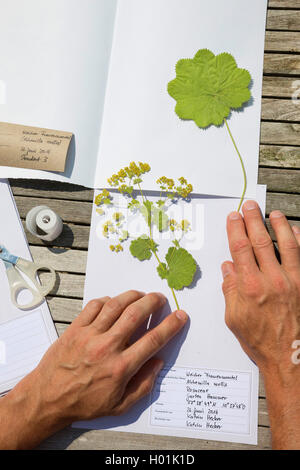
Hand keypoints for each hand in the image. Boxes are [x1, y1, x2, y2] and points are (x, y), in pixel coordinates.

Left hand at [1, 291, 187, 448]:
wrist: (48, 398)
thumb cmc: (83, 403)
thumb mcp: (120, 405)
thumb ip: (143, 385)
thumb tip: (158, 363)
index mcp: (121, 367)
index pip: (153, 340)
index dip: (170, 326)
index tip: (180, 316)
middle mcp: (107, 347)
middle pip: (136, 315)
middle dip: (153, 302)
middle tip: (160, 298)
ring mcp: (89, 335)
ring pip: (116, 305)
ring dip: (133, 296)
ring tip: (142, 295)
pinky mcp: (75, 328)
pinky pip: (94, 306)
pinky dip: (107, 300)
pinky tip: (114, 302)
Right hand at [222, 201, 299, 448]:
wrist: (288, 358)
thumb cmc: (259, 340)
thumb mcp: (234, 317)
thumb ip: (230, 289)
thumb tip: (228, 267)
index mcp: (250, 287)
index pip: (240, 248)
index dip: (236, 229)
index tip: (233, 217)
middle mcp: (272, 280)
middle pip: (260, 241)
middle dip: (253, 220)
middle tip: (250, 206)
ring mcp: (292, 281)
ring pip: (285, 245)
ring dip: (279, 226)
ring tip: (273, 214)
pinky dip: (299, 242)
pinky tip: (296, 233)